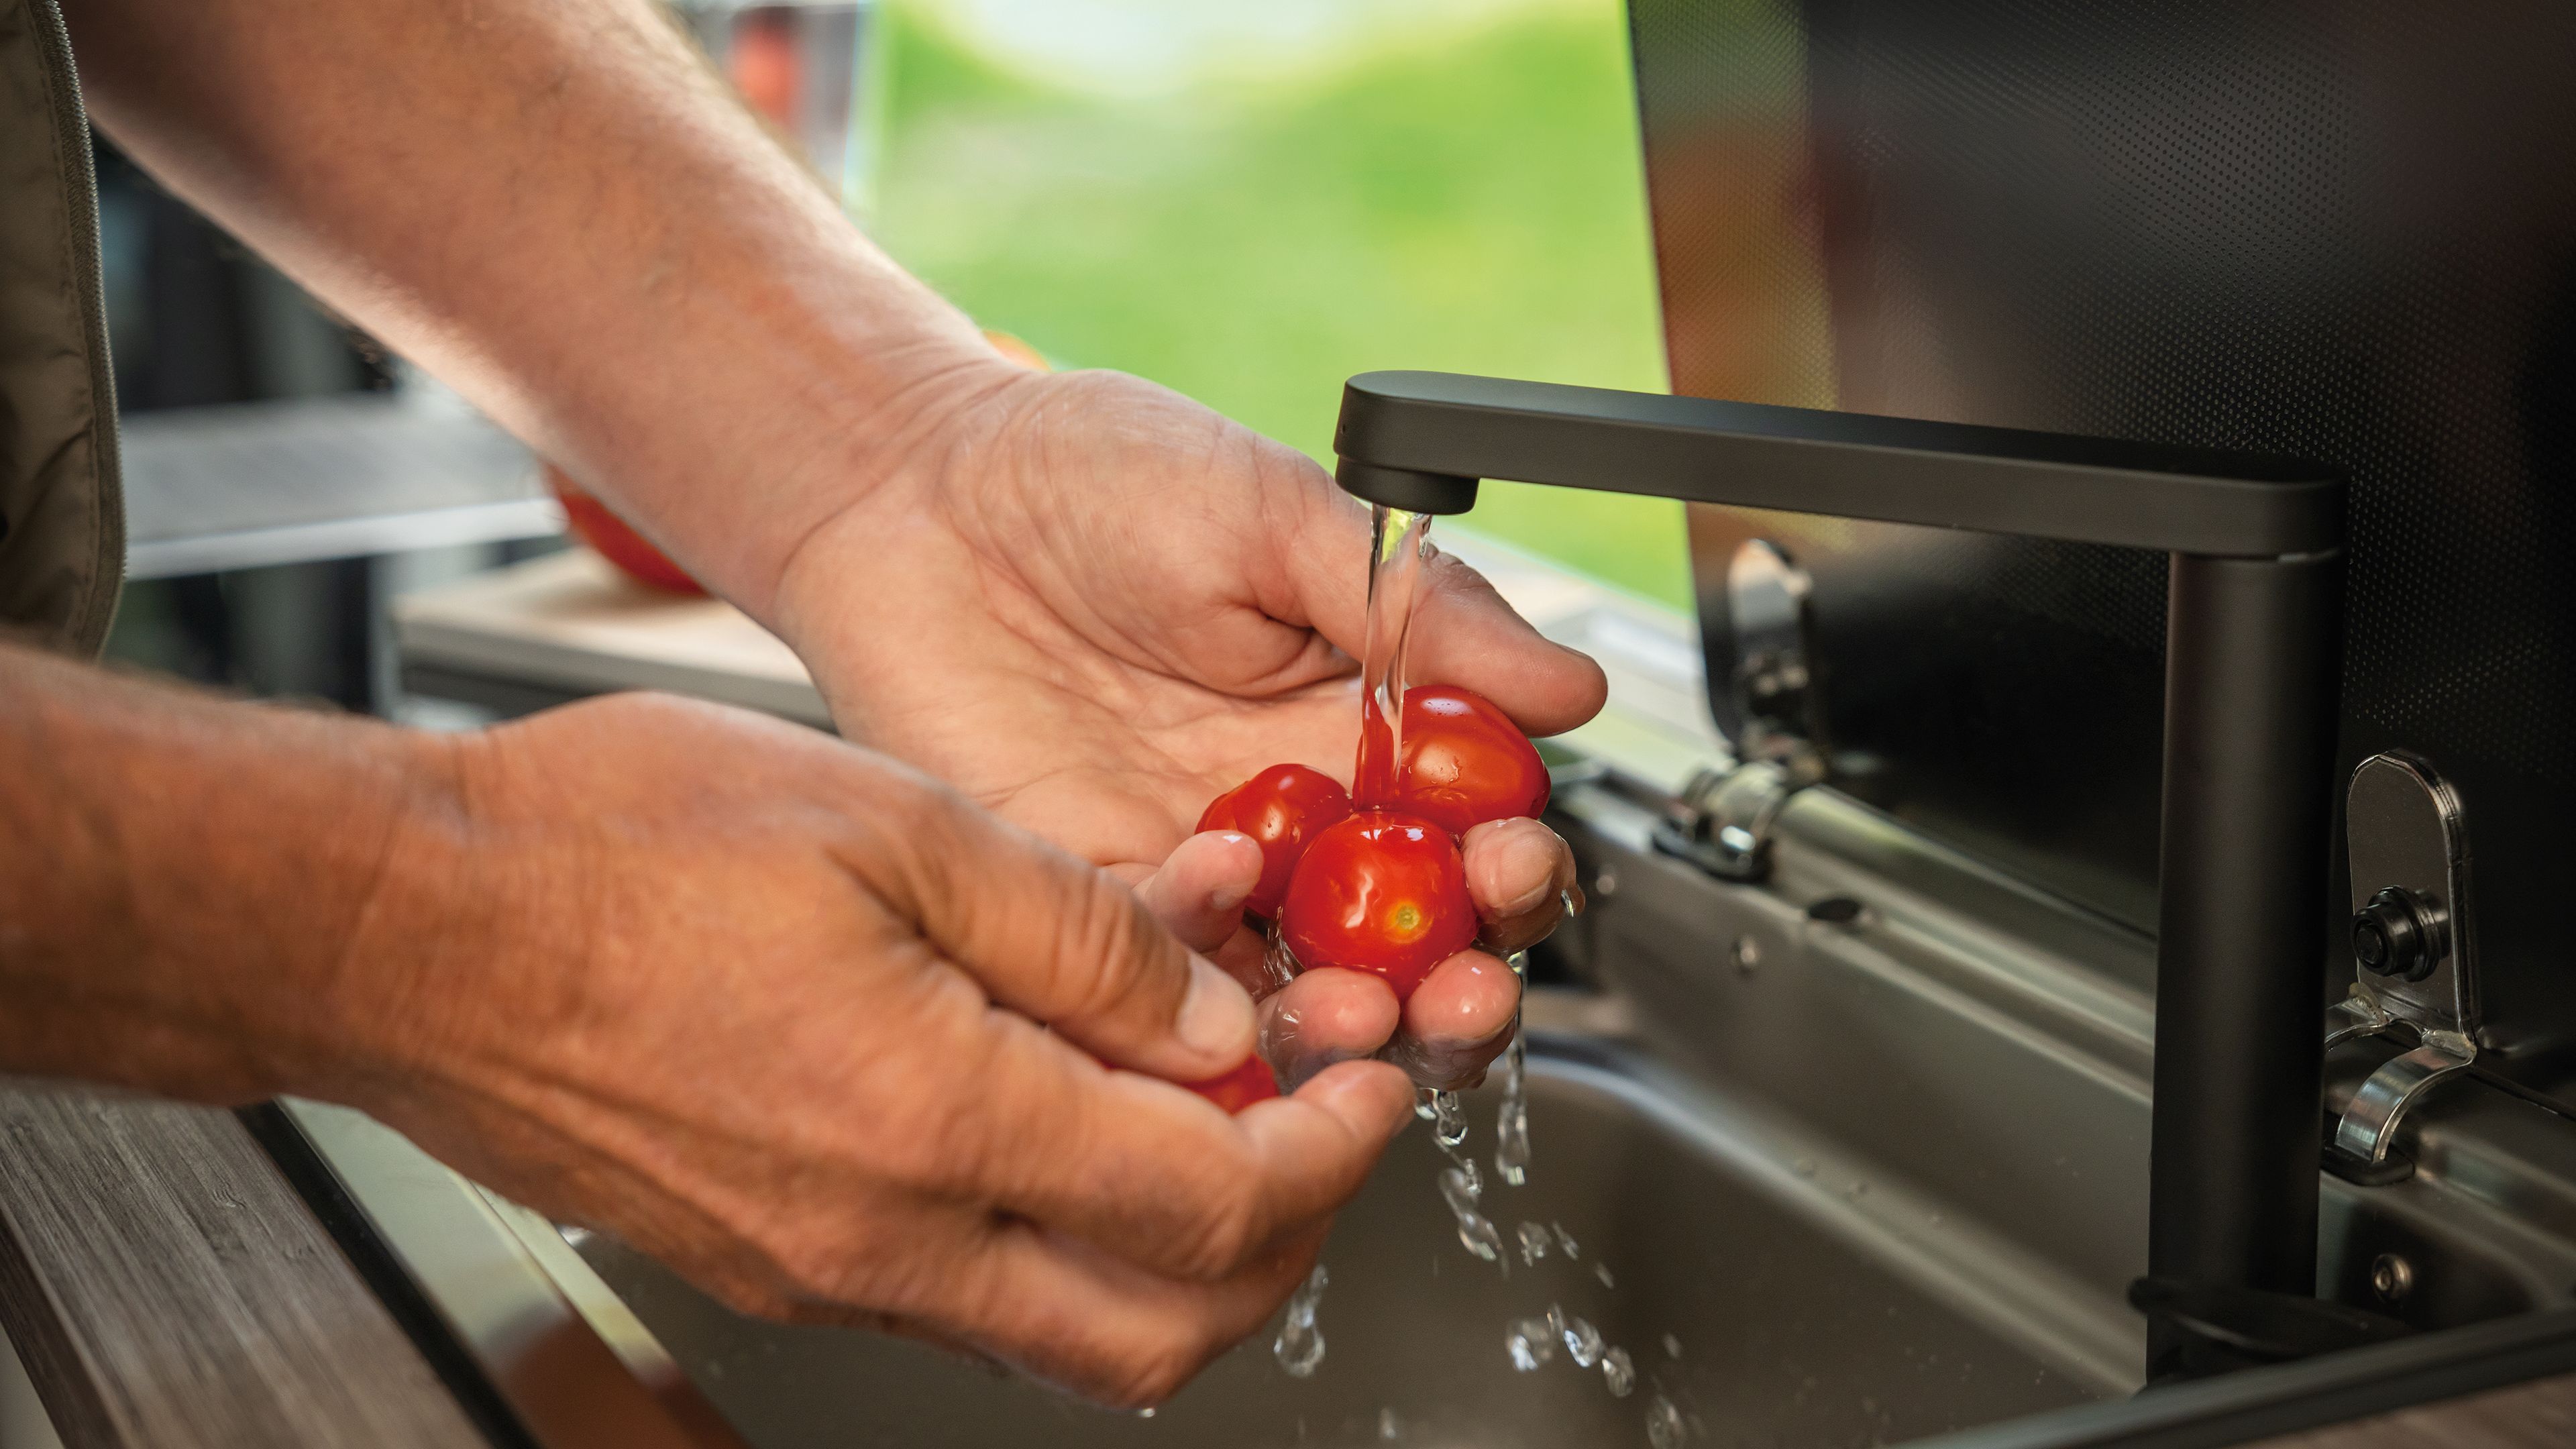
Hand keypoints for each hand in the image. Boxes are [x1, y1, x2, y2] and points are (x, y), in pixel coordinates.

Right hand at [332, 693, 1412, 1404]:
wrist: (404, 923)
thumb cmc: (613, 843)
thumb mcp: (898, 822)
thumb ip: (1086, 937)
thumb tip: (1217, 1021)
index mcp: (935, 1120)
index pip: (1214, 1206)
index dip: (1329, 1150)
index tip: (1365, 1084)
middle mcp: (883, 1235)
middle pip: (1161, 1333)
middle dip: (1280, 1244)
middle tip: (1317, 1133)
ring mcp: (822, 1265)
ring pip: (1064, 1332)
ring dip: (1172, 1250)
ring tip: (1206, 1119)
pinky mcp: (772, 1255)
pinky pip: (964, 1290)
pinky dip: (1055, 1230)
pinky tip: (1058, 1109)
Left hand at [772, 365, 1605, 1086]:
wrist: (910, 487)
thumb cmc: (1096, 472)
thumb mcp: (1278, 514)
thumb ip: (1420, 613)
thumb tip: (1571, 686)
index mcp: (1360, 727)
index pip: (1472, 836)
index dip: (1511, 870)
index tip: (1513, 865)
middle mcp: (1291, 819)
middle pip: (1406, 948)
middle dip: (1453, 991)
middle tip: (1460, 992)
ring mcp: (1191, 870)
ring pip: (1295, 994)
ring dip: (1346, 1025)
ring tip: (1359, 1010)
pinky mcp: (1085, 901)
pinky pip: (1160, 978)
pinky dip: (1199, 976)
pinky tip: (1216, 910)